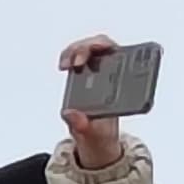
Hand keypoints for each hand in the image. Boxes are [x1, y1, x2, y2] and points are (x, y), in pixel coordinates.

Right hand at [58, 34, 129, 170]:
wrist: (97, 138)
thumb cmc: (101, 133)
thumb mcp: (93, 133)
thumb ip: (83, 125)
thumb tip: (71, 113)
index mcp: (120, 83)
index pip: (117, 54)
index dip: (106, 47)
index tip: (95, 52)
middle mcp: (111, 72)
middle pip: (101, 45)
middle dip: (87, 47)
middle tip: (76, 62)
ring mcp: (96, 71)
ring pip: (88, 47)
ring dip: (75, 49)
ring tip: (66, 64)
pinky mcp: (84, 73)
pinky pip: (77, 56)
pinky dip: (68, 56)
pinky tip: (63, 64)